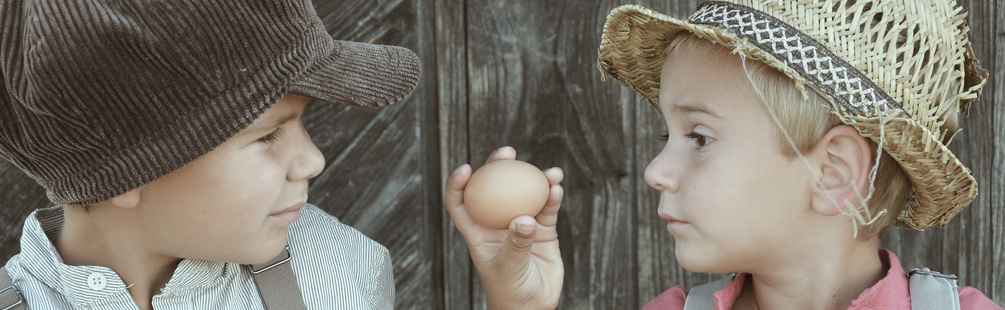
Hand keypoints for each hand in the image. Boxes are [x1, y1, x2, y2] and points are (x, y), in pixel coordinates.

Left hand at [445, 146, 564, 309]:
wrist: (533, 307)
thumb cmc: (510, 292)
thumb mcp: (508, 269)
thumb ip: (516, 244)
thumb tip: (525, 219)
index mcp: (478, 232)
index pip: (461, 204)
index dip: (458, 184)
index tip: (467, 168)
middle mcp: (498, 223)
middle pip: (493, 188)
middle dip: (498, 167)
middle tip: (508, 153)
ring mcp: (521, 225)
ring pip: (525, 194)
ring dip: (535, 179)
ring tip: (549, 171)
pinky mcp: (542, 231)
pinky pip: (546, 209)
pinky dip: (552, 197)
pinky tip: (557, 187)